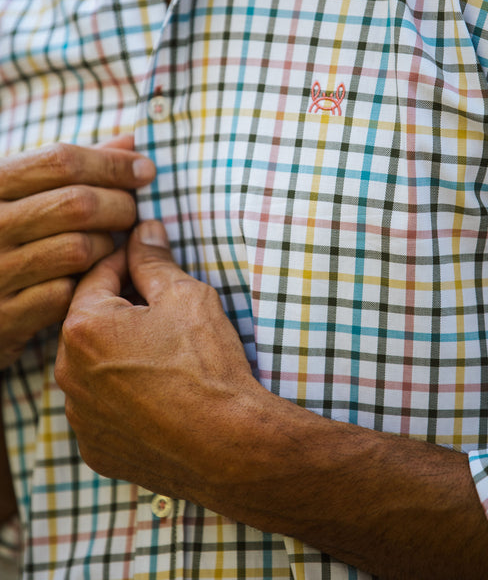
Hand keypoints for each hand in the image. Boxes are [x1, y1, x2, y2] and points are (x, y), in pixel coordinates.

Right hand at [0, 137, 155, 367]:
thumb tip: (131, 141)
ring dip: (110, 247)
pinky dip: (91, 284)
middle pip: (79, 204)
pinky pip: (70, 293)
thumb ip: (73, 166)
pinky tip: (96, 278)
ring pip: (80, 249)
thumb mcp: (28, 192)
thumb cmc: (11, 233)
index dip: (112, 163)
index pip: (62, 161)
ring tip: (112, 245)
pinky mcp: (7, 316)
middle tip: (134, 213)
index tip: (146, 170)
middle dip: (121, 206)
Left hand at [54, 220, 258, 502]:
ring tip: (164, 352)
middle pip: (91, 322)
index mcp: (83, 327)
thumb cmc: (206, 365)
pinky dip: (122, 395)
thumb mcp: (185, 296)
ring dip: (119, 352)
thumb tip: (145, 230)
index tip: (147, 258)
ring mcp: (80, 416)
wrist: (228, 444)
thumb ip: (154, 260)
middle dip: (121, 309)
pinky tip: (158, 391)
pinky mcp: (96, 448)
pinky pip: (102, 408)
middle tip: (162, 306)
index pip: (98, 275)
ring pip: (94, 366)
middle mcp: (68, 372)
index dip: (126, 260)